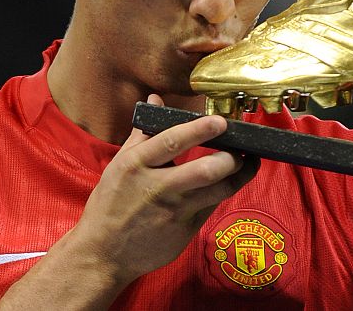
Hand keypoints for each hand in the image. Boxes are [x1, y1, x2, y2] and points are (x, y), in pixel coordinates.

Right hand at [70, 94, 259, 285]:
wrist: (103, 253)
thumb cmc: (110, 203)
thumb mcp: (120, 163)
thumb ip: (143, 132)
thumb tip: (156, 99)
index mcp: (137, 165)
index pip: (172, 141)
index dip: (199, 130)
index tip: (221, 121)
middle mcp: (157, 188)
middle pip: (204, 171)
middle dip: (230, 158)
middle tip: (243, 148)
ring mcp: (173, 212)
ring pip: (217, 191)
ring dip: (239, 176)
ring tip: (249, 163)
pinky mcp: (185, 232)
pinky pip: (212, 207)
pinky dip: (223, 192)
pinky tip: (230, 182)